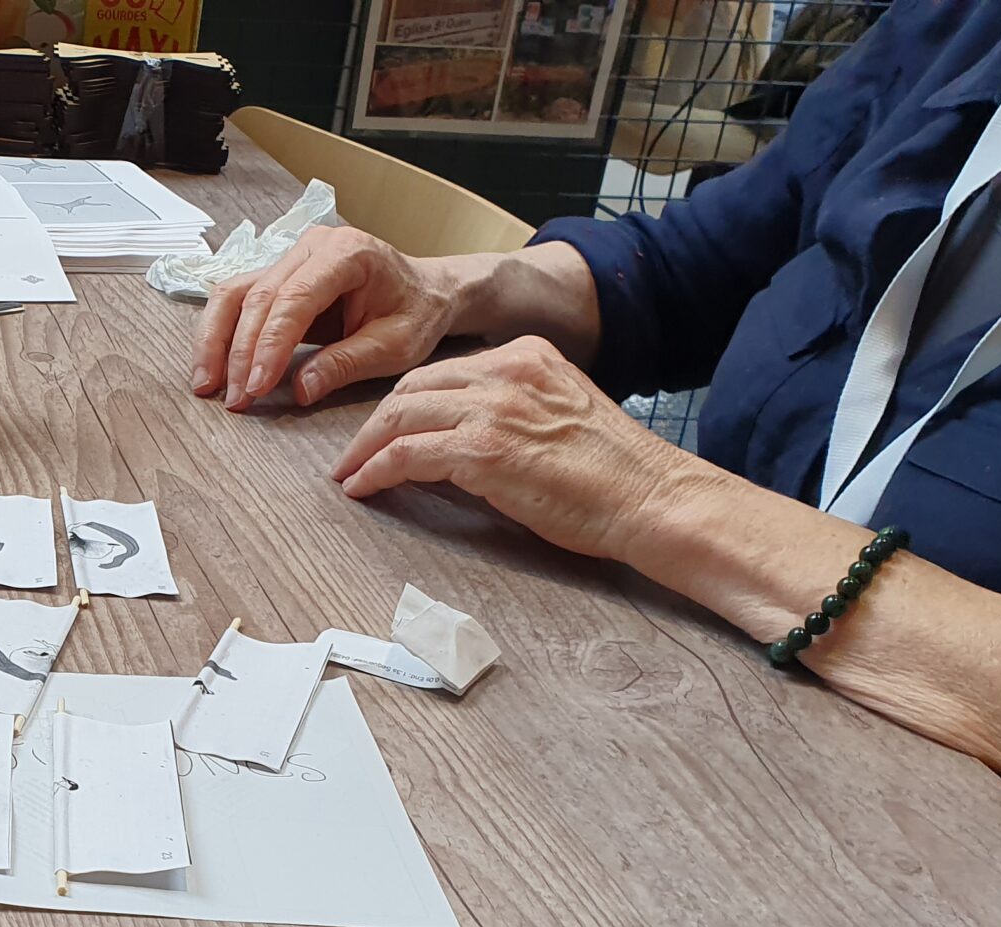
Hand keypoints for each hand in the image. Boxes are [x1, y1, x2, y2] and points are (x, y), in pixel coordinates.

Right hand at [192, 226, 470, 409]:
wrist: (425, 291)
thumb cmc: (416, 313)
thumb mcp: (396, 346)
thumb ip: (347, 364)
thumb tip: (299, 389)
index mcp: (348, 253)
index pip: (294, 298)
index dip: (269, 344)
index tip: (257, 387)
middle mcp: (312, 247)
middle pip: (257, 296)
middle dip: (240, 353)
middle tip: (236, 400)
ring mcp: (289, 258)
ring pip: (234, 294)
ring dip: (215, 342)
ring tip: (207, 386)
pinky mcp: (277, 276)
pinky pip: (236, 300)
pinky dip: (219, 335)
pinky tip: (212, 368)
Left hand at [330, 337, 711, 560]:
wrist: (653, 498)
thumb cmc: (614, 473)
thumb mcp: (560, 415)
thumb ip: (512, 410)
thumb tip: (458, 439)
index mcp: (526, 355)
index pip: (443, 372)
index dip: (404, 402)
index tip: (383, 427)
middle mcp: (507, 371)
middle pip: (413, 387)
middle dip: (373, 421)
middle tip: (351, 452)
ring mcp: (495, 408)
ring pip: (400, 414)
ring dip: (364, 447)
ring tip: (347, 472)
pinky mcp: (485, 450)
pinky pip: (407, 454)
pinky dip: (376, 471)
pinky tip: (362, 487)